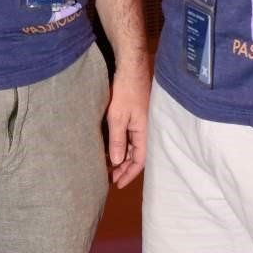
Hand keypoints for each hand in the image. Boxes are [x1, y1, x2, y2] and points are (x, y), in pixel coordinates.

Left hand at [105, 60, 149, 188]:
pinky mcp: (134, 114)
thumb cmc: (126, 91)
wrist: (131, 67)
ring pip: (132, 146)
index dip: (128, 174)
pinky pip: (129, 136)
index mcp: (144, 132)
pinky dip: (121, 145)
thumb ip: (118, 140)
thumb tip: (117, 162)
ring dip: (122, 157)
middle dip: (124, 169)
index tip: (117, 184)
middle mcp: (144, 129)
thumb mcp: (118, 117)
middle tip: (110, 178)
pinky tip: (111, 147)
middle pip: (136, 155)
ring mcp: (140, 121)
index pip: (139, 161)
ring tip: (108, 166)